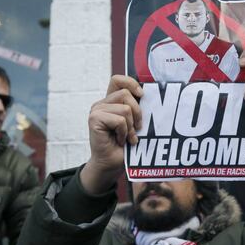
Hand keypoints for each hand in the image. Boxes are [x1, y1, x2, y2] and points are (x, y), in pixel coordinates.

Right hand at [81, 75, 142, 193]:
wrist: (112, 164)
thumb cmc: (126, 145)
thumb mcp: (134, 122)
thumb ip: (136, 107)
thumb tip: (149, 94)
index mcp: (111, 101)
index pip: (118, 80)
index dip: (131, 83)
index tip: (142, 95)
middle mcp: (102, 103)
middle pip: (125, 94)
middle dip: (137, 113)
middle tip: (136, 129)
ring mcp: (96, 110)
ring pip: (125, 108)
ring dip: (131, 127)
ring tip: (128, 137)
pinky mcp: (94, 119)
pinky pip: (119, 120)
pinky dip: (124, 133)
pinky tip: (120, 141)